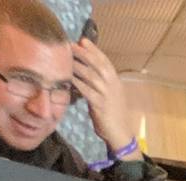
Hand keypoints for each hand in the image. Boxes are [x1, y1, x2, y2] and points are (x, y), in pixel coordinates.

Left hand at [71, 38, 130, 155]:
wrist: (121, 134)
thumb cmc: (112, 115)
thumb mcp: (108, 95)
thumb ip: (99, 83)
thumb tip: (85, 71)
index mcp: (116, 82)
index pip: (105, 61)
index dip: (94, 50)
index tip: (83, 40)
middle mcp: (113, 85)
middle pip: (97, 64)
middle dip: (83, 53)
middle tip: (70, 44)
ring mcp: (107, 94)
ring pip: (90, 74)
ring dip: (76, 65)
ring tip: (64, 57)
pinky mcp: (100, 104)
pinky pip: (85, 89)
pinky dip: (75, 82)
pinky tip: (66, 77)